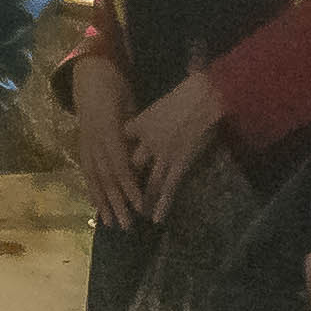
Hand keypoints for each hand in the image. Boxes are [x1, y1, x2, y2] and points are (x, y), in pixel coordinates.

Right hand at [68, 56, 145, 222]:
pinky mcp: (82, 147)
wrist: (90, 74)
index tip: (141, 206)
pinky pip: (86, 173)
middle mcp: (93, 142)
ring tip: (110, 224)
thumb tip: (145, 151)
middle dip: (117, 204)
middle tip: (127, 226)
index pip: (120, 166)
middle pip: (106, 178)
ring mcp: (85, 145)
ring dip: (102, 203)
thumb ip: (135, 129)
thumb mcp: (129, 103)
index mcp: (107, 132)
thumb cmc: (116, 88)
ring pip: (94, 179)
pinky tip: (95, 207)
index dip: (130, 188)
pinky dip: (91, 190)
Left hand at [126, 69, 234, 213]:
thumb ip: (158, 108)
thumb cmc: (189, 91)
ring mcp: (163, 155)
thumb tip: (155, 107)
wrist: (205, 96)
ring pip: (147, 182)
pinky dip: (162, 204)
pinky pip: (168, 188)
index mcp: (141, 123)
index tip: (106, 165)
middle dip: (122, 184)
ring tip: (132, 216)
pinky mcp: (180, 164)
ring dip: (139, 200)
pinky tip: (156, 219)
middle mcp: (147, 141)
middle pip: (129, 166)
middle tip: (114, 200)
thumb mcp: (165, 99)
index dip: (114, 153)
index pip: (122, 142)